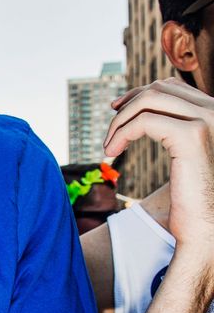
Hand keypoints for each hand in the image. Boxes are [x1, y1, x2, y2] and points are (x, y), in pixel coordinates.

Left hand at [103, 78, 213, 260]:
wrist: (206, 226)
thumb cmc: (192, 197)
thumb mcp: (182, 156)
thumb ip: (171, 129)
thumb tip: (141, 109)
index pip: (171, 86)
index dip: (138, 94)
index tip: (116, 110)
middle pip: (158, 88)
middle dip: (126, 106)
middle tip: (109, 132)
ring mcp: (207, 120)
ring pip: (148, 100)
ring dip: (119, 121)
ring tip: (109, 147)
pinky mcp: (191, 136)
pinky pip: (143, 122)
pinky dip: (121, 134)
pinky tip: (112, 152)